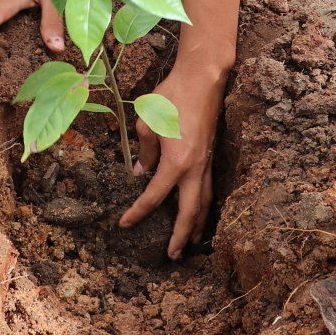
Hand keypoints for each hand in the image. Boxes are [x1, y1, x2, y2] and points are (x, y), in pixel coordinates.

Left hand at [119, 62, 224, 259]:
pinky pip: (208, 189)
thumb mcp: (147, 122)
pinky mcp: (211, 156)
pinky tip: (199, 213)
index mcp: (175, 161)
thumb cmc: (171, 96)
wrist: (202, 79)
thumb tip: (142, 173)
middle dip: (180, 236)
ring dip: (196, 226)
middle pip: (189, 212)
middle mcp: (195, 168)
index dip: (138, 212)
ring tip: (189, 244)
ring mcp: (206, 163)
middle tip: (172, 256)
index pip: (154, 195)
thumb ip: (144, 151)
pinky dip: (204, 207)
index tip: (124, 224)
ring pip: (204, 203)